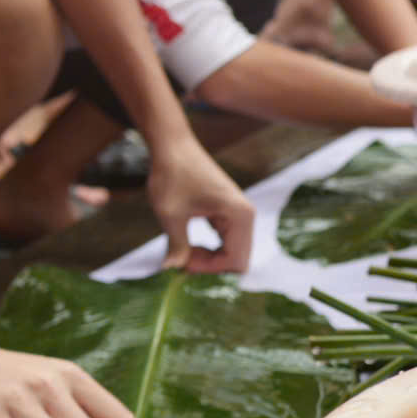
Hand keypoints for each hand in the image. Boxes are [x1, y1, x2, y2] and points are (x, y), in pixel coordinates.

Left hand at [145, 137, 252, 272]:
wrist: (172, 147)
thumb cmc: (171, 175)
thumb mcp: (170, 215)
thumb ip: (176, 246)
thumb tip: (172, 270)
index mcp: (240, 216)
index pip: (236, 262)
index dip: (210, 270)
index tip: (182, 263)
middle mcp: (246, 216)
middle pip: (237, 260)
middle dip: (210, 266)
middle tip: (181, 260)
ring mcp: (238, 214)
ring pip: (231, 252)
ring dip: (208, 258)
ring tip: (182, 252)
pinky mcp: (227, 213)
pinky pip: (224, 241)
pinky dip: (208, 248)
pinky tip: (187, 245)